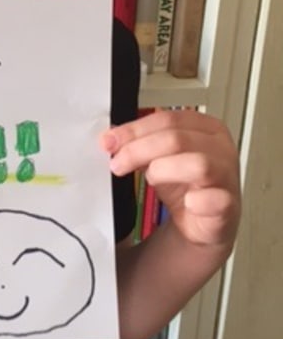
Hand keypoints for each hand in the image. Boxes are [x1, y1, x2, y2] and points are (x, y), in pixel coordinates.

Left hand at [101, 109, 240, 250]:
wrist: (201, 219)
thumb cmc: (184, 183)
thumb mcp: (157, 157)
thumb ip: (137, 145)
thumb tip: (110, 138)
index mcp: (205, 127)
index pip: (168, 119)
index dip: (135, 129)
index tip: (110, 141)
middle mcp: (220, 148)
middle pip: (177, 138)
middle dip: (139, 150)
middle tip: (118, 163)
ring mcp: (227, 176)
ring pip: (197, 164)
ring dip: (163, 170)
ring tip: (150, 178)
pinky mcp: (227, 206)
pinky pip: (216, 199)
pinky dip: (198, 200)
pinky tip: (186, 202)